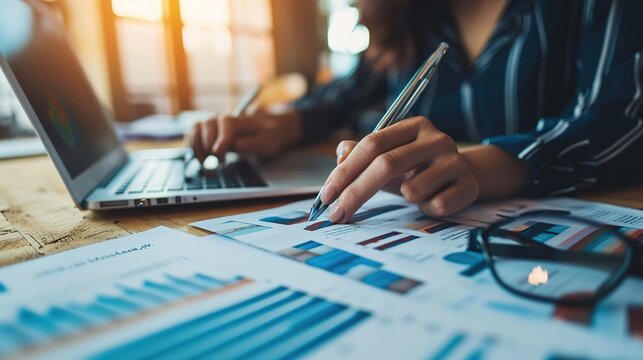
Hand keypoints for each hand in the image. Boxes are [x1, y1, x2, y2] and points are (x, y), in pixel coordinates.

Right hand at [186, 112, 302, 161]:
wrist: (268, 129)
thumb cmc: (269, 136)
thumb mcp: (269, 142)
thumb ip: (254, 143)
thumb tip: (236, 144)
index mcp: (240, 119)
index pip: (227, 123)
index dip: (222, 138)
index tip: (218, 152)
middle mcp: (224, 118)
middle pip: (208, 124)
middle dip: (209, 144)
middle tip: (220, 162)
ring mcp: (214, 124)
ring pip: (196, 128)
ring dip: (197, 146)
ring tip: (207, 163)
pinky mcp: (207, 131)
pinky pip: (192, 134)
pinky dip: (191, 146)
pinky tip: (200, 159)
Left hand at [321, 116, 479, 222]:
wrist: (465, 178)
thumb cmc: (418, 169)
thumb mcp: (390, 157)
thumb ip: (361, 154)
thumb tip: (341, 153)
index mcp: (413, 126)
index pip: (372, 144)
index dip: (346, 170)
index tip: (326, 195)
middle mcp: (436, 139)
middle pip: (386, 165)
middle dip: (356, 193)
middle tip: (337, 215)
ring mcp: (455, 161)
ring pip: (412, 191)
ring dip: (404, 199)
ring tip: (414, 194)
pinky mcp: (469, 185)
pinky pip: (435, 206)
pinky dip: (427, 209)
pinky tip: (434, 200)